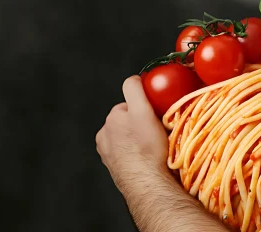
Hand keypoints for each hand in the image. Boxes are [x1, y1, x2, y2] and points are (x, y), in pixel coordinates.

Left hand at [96, 75, 169, 190]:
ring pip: (127, 138)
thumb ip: (134, 89)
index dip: (144, 106)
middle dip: (140, 123)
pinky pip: (127, 154)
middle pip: (128, 120)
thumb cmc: (146, 148)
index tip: (154, 115)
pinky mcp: (115, 168)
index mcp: (112, 118)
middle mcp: (105, 134)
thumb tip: (133, 78)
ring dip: (137, 139)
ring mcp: (108, 153)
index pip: (130, 102)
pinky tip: (145, 159)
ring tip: (151, 148)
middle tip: (156, 132)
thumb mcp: (142, 110)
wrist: (147, 182)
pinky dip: (135, 154)